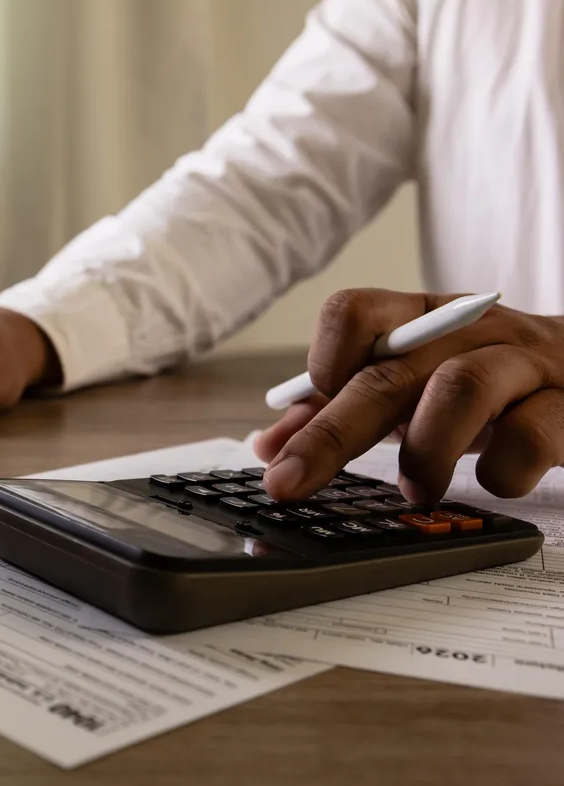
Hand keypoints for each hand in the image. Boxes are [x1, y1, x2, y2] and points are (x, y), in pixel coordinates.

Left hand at [253, 288, 563, 503]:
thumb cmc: (490, 384)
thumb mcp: (414, 386)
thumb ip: (340, 410)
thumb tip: (269, 445)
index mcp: (421, 319)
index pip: (355, 311)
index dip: (324, 355)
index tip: (312, 400)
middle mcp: (469, 330)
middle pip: (390, 372)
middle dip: (331, 434)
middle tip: (289, 482)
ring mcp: (526, 363)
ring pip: (460, 390)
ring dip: (423, 450)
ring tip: (414, 491)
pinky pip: (533, 434)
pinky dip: (502, 469)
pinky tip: (491, 484)